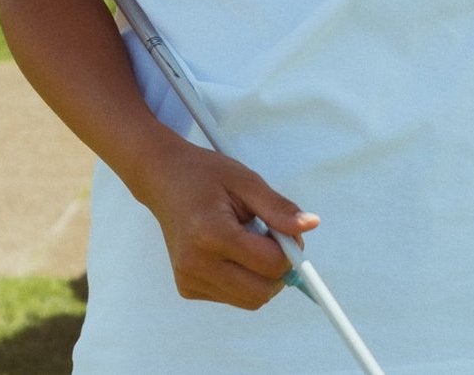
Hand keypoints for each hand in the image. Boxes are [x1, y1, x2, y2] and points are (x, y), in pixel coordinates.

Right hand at [140, 132, 319, 310]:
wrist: (163, 180)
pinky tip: (231, 251)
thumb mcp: (245, 180)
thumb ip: (278, 208)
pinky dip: (243, 279)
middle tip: (272, 239)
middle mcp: (195, 264)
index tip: (287, 231)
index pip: (268, 263)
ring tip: (248, 240)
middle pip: (261, 292)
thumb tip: (311, 226)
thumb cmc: (204, 174)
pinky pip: (232, 296)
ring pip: (249, 299)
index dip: (289, 250)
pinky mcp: (187, 289)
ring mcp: (189, 279)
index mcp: (210, 233)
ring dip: (261, 276)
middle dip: (278, 270)